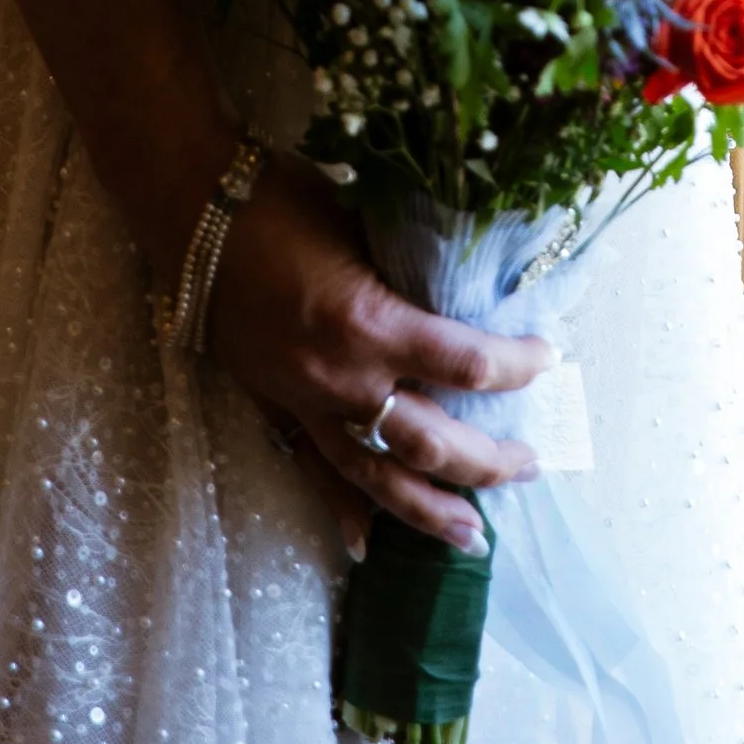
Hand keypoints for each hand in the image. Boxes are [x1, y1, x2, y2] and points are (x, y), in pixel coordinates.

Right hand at [200, 159, 548, 559]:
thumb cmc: (283, 200)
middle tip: (528, 466)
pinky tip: (365, 543)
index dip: (519, 366)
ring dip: (428, 510)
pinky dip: (342, 508)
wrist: (193, 211)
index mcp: (371, 323)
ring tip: (473, 536)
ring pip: (378, 477)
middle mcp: (343, 378)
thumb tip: (465, 291)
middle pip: (433, 443)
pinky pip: (315, 470)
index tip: (550, 359)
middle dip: (488, 462)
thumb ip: (411, 272)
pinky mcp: (277, 407)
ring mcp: (306, 402)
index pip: (468, 364)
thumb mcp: (366, 226)